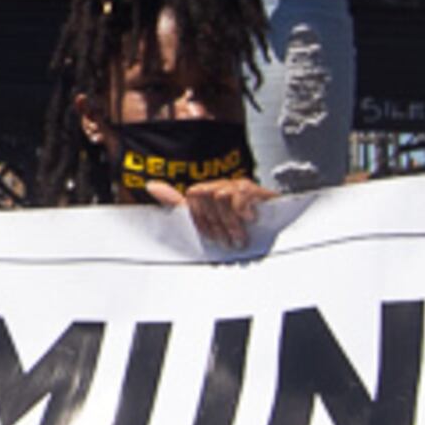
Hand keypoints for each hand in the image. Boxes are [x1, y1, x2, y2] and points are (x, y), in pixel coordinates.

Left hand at [150, 174, 269, 249]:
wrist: (273, 236)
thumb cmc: (237, 231)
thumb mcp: (203, 221)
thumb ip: (176, 203)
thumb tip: (151, 185)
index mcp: (209, 193)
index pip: (191, 196)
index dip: (199, 219)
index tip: (210, 237)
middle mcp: (223, 187)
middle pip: (204, 195)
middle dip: (215, 225)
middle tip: (227, 240)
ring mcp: (240, 187)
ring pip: (220, 196)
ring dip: (231, 224)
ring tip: (240, 237)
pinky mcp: (258, 191)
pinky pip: (241, 194)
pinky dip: (243, 212)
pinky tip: (251, 220)